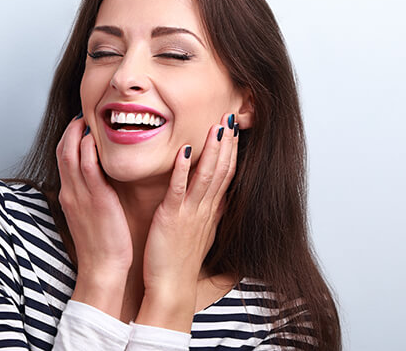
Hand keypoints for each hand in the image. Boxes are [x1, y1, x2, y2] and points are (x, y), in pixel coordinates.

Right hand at [56, 115, 132, 316]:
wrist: (102, 269)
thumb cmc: (101, 245)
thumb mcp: (89, 216)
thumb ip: (90, 195)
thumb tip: (98, 181)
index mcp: (69, 195)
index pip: (63, 158)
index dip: (69, 138)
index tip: (79, 125)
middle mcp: (70, 192)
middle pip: (62, 151)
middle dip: (70, 129)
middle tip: (82, 115)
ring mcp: (80, 195)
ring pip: (71, 154)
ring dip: (78, 133)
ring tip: (89, 119)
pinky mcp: (95, 199)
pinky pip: (88, 166)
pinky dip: (89, 149)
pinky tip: (96, 138)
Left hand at [136, 113, 238, 330]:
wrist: (171, 288)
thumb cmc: (179, 262)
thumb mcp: (200, 234)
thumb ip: (208, 214)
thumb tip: (218, 200)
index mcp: (210, 212)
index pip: (227, 176)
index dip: (232, 151)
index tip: (235, 130)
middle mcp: (205, 210)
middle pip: (222, 170)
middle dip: (227, 143)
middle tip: (232, 117)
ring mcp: (190, 213)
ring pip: (206, 176)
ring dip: (212, 150)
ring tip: (217, 126)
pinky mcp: (172, 218)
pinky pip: (179, 189)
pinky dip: (182, 169)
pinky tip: (184, 150)